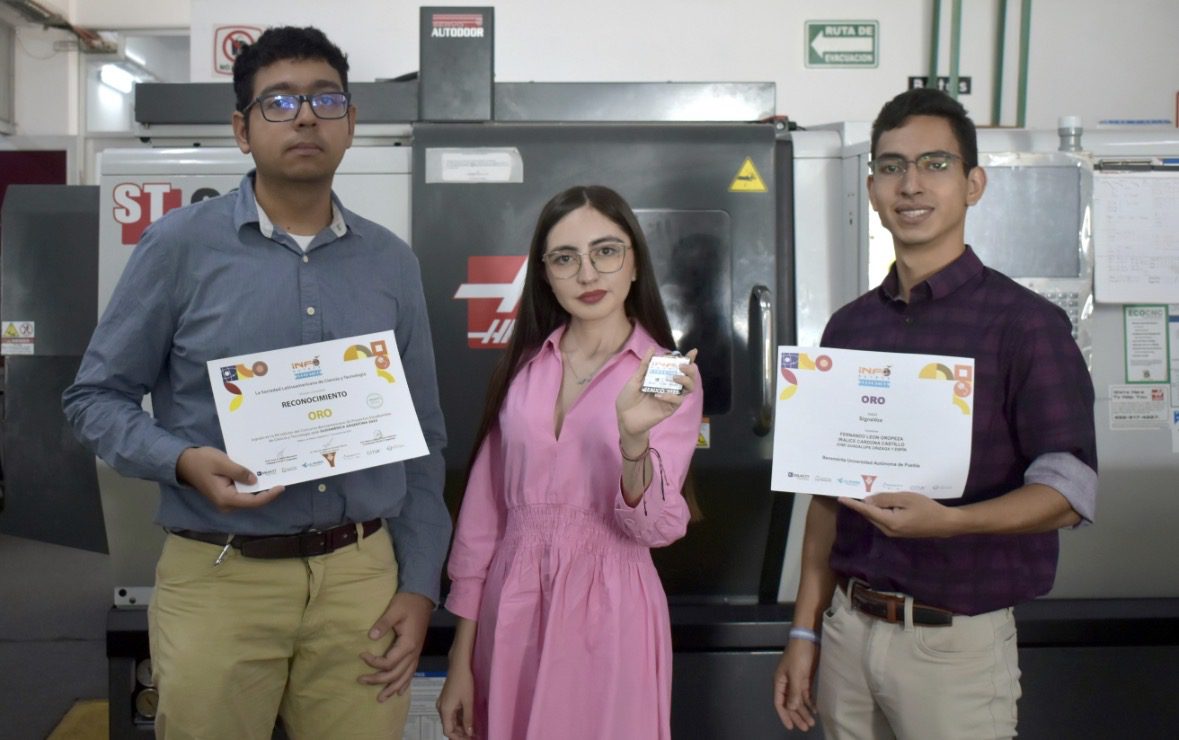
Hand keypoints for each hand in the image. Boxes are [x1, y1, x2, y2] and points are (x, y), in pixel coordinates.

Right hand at [175, 446, 283, 511]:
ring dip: (261, 488)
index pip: (253, 501)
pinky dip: (252, 486)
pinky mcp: (226, 495)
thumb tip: (255, 480)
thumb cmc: (201, 461)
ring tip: (275, 476)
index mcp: (225, 498)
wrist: (184, 462)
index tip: (281, 487)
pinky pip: (243, 493)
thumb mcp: (221, 462)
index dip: (269, 495)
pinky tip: (261, 475)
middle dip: (267, 492)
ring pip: (249, 497)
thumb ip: (239, 472)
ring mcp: (226, 501)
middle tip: (281, 478)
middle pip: (252, 501)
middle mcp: (227, 504)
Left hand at [359, 591, 433, 700]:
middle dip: (378, 680)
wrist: (422, 597)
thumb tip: (370, 637)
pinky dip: (405, 683)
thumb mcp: (394, 610)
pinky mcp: (416, 652)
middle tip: (361, 680)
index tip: (361, 654)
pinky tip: (399, 691)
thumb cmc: (407, 603)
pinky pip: (411, 672)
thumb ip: (383, 624)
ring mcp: (416, 654)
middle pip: (395, 674)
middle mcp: (413, 653)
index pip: (389, 662)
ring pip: (405, 677)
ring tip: (380, 698)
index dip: (374, 662)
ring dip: (392, 688)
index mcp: (408, 644)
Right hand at [436, 661, 475, 738]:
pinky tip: (468, 719)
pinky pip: (451, 713)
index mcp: (445, 710)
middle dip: (460, 733)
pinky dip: (459, 718)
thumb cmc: (464, 681)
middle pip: (448, 726)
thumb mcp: (468, 701)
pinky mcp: (446, 699)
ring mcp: (443, 703)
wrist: (459, 664)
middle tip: (472, 736)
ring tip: (472, 729)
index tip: (469, 739)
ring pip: (450, 720)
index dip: (458, 738)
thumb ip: (468, 718)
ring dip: (460, 726)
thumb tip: (469, 733)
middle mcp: (441, 708)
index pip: (448, 731)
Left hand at [616, 348, 698, 439]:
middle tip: (682, 366)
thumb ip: (645, 365)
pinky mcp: (669, 409)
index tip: (693, 352)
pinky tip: (659, 395)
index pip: (678, 367)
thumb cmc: (629, 398)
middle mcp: (669, 387)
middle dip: (690, 370)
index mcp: (662, 378)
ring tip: (675, 377)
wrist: (623, 417)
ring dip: (685, 381)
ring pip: (689, 389)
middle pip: (689, 377)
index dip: (688, 359)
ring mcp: (671, 398)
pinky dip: (670, 396)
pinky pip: (677, 401)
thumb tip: (652, 348)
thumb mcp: (635, 379)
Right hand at [773, 639, 819, 730]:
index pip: (780, 702)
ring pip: (799, 700)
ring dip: (804, 711)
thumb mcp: (796, 674)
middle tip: (806, 727)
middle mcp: (787, 684)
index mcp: (780, 682)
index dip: (784, 715)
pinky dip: (810, 703)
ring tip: (811, 722)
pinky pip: (806, 694)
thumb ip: (794, 692)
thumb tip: (791, 708)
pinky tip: (815, 710)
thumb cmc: (798, 655)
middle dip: (797, 716)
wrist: (808, 639)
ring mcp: (796, 681)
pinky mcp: (805, 679)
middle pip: (790, 704)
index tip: (791, 727)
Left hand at [838, 492, 965, 537]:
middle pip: (870, 515)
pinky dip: (879, 511)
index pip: (867, 511)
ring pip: (876, 517)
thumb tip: (868, 501)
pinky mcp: (898, 531)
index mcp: (890, 522)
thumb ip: (886, 499)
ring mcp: (893, 532)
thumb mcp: (906, 499)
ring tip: (864, 493)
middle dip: (861, 504)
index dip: (853, 504)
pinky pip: (884, 519)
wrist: (944, 523)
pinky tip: (879, 502)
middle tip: (852, 490)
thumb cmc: (927, 509)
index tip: (841, 498)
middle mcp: (888, 530)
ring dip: (871, 507)